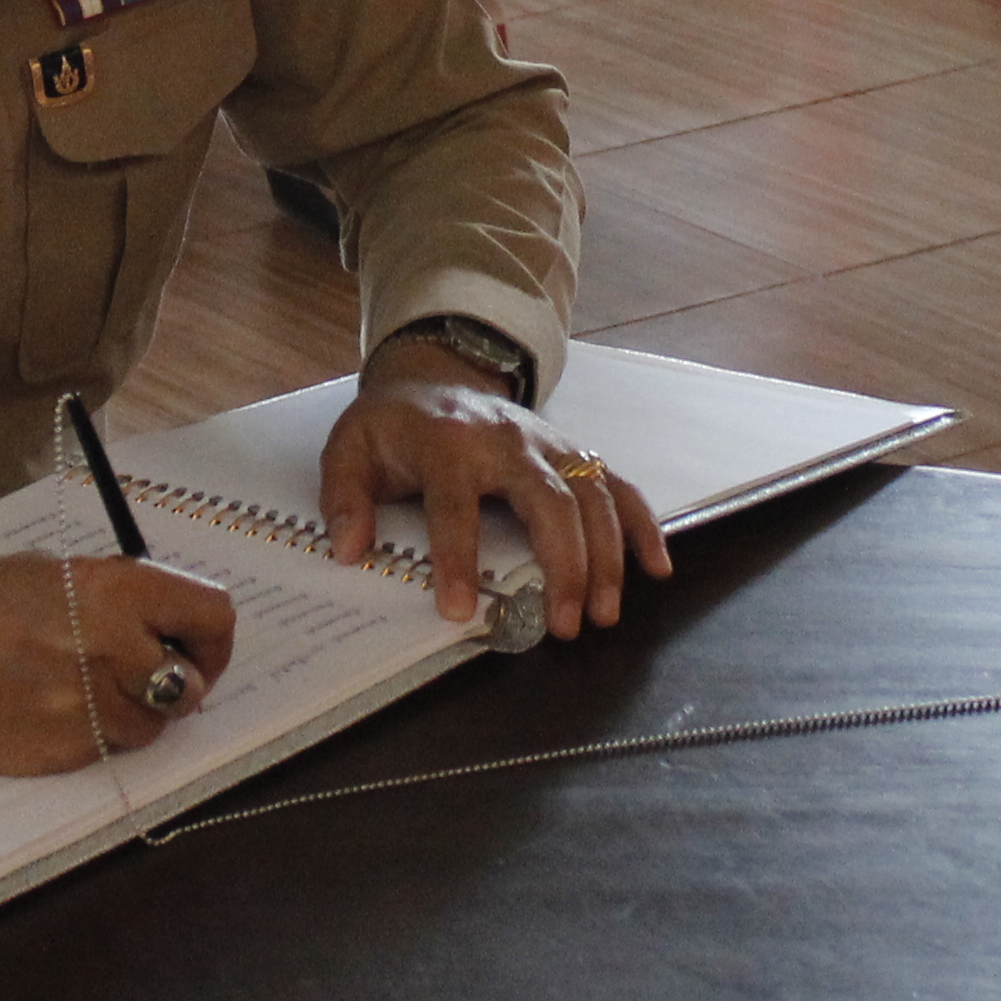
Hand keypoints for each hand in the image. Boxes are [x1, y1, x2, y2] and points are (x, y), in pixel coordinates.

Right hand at [0, 551, 238, 773]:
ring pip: (151, 727)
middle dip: (173, 682)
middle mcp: (112, 649)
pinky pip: (106, 754)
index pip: (214, 618)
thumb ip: (124, 600)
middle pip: (190, 686)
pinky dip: (91, 737)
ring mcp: (87, 707)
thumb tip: (173, 632)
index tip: (193, 646)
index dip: (210, 639)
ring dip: (130, 713)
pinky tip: (48, 708)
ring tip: (81, 688)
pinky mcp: (62, 753)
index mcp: (117, 591)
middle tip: (139, 673)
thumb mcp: (62, 574)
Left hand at [322, 339, 662, 643]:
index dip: (456, 557)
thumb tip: (349, 550)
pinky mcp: (573, 453)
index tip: (458, 611)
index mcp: (448, 442)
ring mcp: (549, 444)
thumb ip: (344, 498)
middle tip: (564, 625)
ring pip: (592, 496)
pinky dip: (643, 526)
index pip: (454, 503)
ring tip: (604, 614)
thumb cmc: (394, 425)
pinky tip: (656, 568)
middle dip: (563, 564)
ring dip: (606, 557)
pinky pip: (618, 486)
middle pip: (548, 500)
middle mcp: (508, 440)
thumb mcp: (349, 449)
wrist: (435, 375)